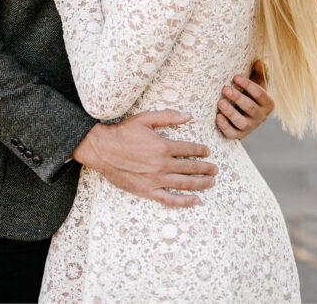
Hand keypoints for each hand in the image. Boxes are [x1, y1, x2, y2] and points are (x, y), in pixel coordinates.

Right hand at [72, 110, 216, 207]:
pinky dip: (184, 201)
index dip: (202, 151)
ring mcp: (155, 179)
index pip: (191, 149)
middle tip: (215, 169)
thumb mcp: (146, 118)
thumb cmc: (123, 132)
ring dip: (201, 183)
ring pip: (185, 183)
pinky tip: (196, 200)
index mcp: (164, 146)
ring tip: (212, 182)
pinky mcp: (146, 191)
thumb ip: (169, 116)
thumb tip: (189, 115)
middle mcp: (162, 164)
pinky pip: (169, 199)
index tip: (208, 152)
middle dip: (206, 168)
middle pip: (191, 167)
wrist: (101, 149)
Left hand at [215, 59, 274, 139]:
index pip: (259, 94)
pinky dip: (225, 126)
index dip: (247, 85)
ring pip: (240, 121)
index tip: (235, 77)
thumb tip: (259, 62)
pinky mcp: (239, 135)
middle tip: (225, 88)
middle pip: (249, 107)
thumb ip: (260, 73)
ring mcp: (250, 127)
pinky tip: (217, 116)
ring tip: (220, 102)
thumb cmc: (252, 96)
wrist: (247, 115)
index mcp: (268, 103)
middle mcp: (261, 116)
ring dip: (230, 112)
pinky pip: (232, 133)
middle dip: (237, 97)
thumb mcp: (258, 84)